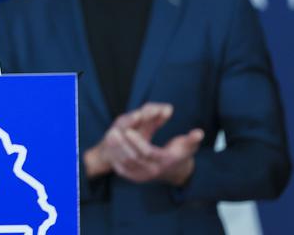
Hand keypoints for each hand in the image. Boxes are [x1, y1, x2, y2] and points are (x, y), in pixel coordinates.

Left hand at [84, 102, 203, 185]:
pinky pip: (123, 171)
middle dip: (122, 145)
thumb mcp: (188, 146)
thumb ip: (192, 139)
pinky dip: (115, 160)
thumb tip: (199, 132)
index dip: (137, 142)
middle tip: (112, 131)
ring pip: (126, 164)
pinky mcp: (136, 178)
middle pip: (134, 158)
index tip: (128, 130)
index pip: (148, 153)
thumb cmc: (181, 154)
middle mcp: (154, 170)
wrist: (177, 172)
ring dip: (116, 151)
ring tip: (109, 135)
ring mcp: (144, 176)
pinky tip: (109, 147)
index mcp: (165, 161)